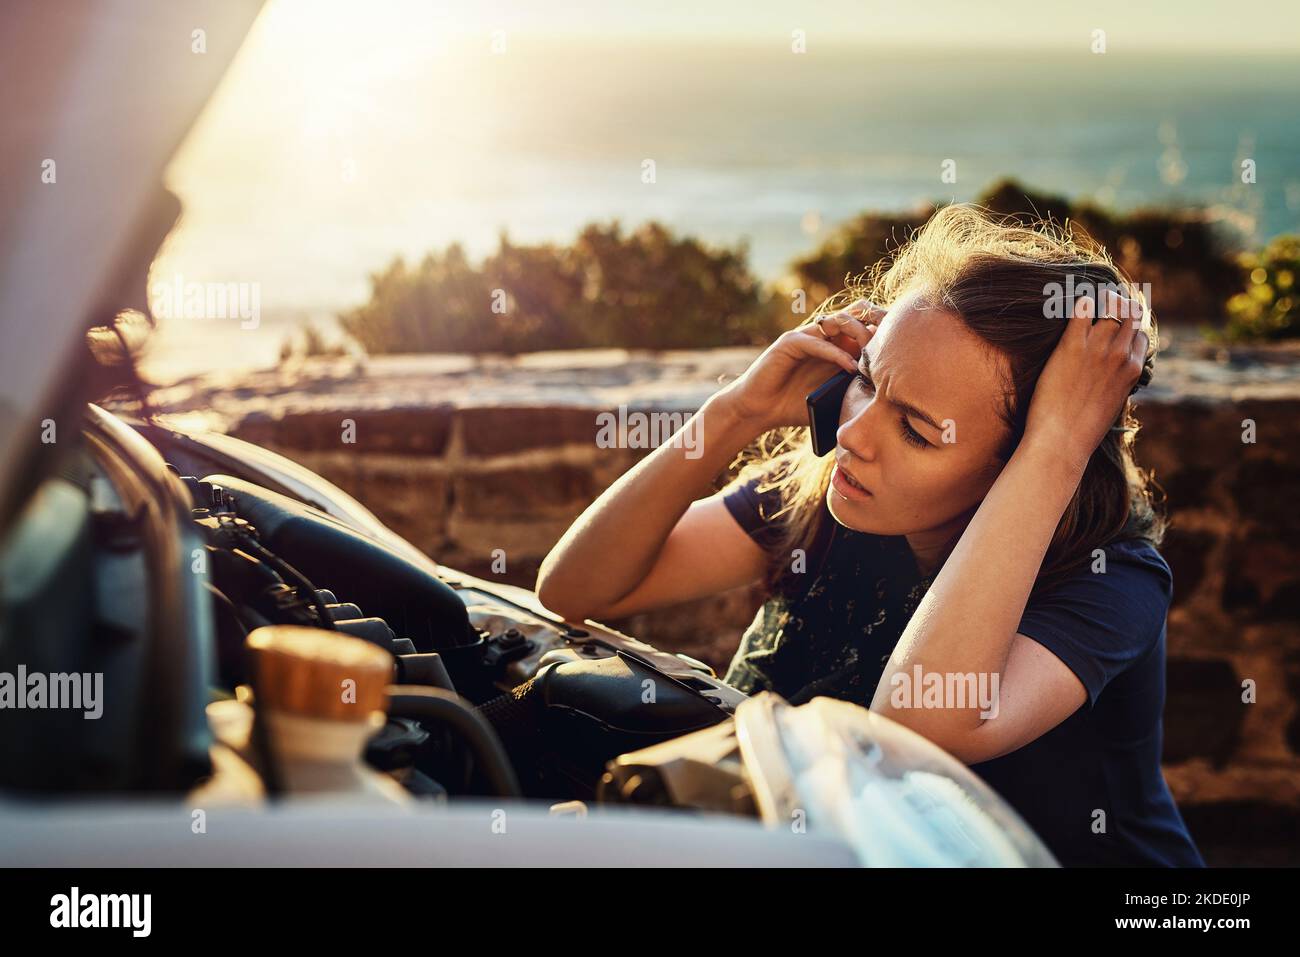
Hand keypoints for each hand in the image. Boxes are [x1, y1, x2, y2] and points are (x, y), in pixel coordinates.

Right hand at [716, 299, 883, 431]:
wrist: (760, 410)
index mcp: (833, 345)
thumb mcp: (832, 399)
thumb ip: (852, 391)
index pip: (862, 327)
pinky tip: (849, 366)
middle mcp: (821, 335)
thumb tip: (888, 402)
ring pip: (837, 322)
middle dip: (874, 328)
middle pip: (854, 317)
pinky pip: (817, 341)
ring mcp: (805, 336)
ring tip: (871, 354)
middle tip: (890, 347)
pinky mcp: (789, 342)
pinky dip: (835, 352)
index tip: (902, 350)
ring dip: (857, 334)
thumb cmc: (794, 406)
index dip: (881, 334)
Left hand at [1023, 289, 1150, 467]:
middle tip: (1104, 302)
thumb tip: (1111, 375)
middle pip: (1128, 315)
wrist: (1062, 440)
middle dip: (1119, 306)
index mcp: (1134, 369)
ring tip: (1089, 301)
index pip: (1140, 334)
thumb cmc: (1083, 429)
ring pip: (1109, 308)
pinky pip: (1082, 310)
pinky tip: (1072, 303)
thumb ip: (1116, 382)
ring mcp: (1098, 348)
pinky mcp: (1072, 346)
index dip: (1129, 327)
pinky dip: (1081, 302)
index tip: (1117, 323)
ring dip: (1102, 301)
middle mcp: (1121, 354)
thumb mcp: (1112, 404)